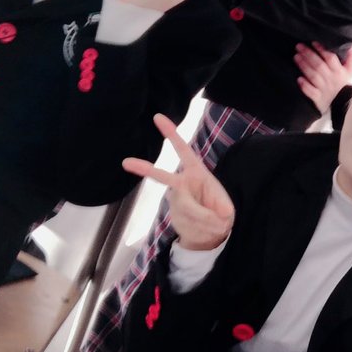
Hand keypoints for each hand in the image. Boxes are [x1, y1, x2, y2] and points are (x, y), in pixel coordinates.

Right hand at [122, 113, 234, 250]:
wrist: (211, 233)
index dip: (171, 134)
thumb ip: (220, 209)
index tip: (157, 117)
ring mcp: (176, 200)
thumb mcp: (226, 209)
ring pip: (188, 209)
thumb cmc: (218, 210)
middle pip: (164, 177)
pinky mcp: (173, 215)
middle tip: (126, 162)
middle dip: (145, 169)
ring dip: (207, 220)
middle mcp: (183, 183)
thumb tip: (218, 213)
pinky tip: (204, 229)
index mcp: (196, 172)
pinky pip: (189, 223)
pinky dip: (202, 228)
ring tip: (215, 223)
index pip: (183, 150)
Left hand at [294, 40, 351, 113]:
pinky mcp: (318, 98)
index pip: (330, 58)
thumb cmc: (345, 85)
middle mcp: (331, 79)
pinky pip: (311, 92)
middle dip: (308, 55)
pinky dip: (305, 86)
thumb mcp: (350, 72)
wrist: (344, 106)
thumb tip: (351, 45)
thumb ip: (350, 58)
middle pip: (319, 65)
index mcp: (339, 72)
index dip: (322, 50)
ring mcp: (324, 89)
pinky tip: (299, 79)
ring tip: (296, 57)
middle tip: (299, 46)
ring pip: (314, 76)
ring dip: (304, 66)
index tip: (313, 43)